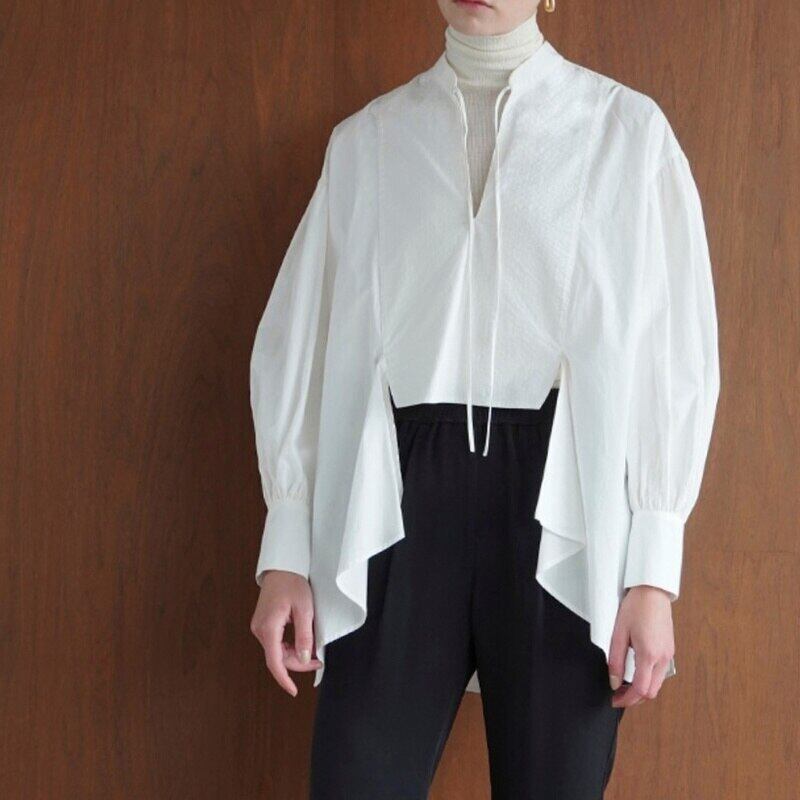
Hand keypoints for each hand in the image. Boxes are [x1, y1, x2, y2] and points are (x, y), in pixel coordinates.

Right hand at [250, 570, 321, 696]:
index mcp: (268, 627)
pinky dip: (288, 646)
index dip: (284, 679)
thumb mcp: (305, 609)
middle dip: (297, 663)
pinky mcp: (263, 624)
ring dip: (294, 655)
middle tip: (318, 660)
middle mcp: (259, 629)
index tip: (293, 691)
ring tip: (313, 650)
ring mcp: (259, 627)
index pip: (274, 662)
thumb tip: (304, 659)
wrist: (283, 568)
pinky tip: (301, 643)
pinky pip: (275, 643)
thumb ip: (304, 636)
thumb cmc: (293, 584)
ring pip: (276, 651)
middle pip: (277, 658)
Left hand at [608, 585, 674, 707]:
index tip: (615, 701)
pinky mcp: (669, 650)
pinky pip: (660, 672)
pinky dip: (648, 678)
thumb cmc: (635, 608)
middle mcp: (663, 658)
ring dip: (642, 688)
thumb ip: (616, 660)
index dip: (627, 700)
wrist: (652, 592)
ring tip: (623, 684)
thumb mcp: (619, 633)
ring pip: (657, 683)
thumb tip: (613, 682)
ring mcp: (669, 654)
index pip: (641, 689)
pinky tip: (635, 672)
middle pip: (652, 691)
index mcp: (649, 654)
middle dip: (635, 698)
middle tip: (617, 695)